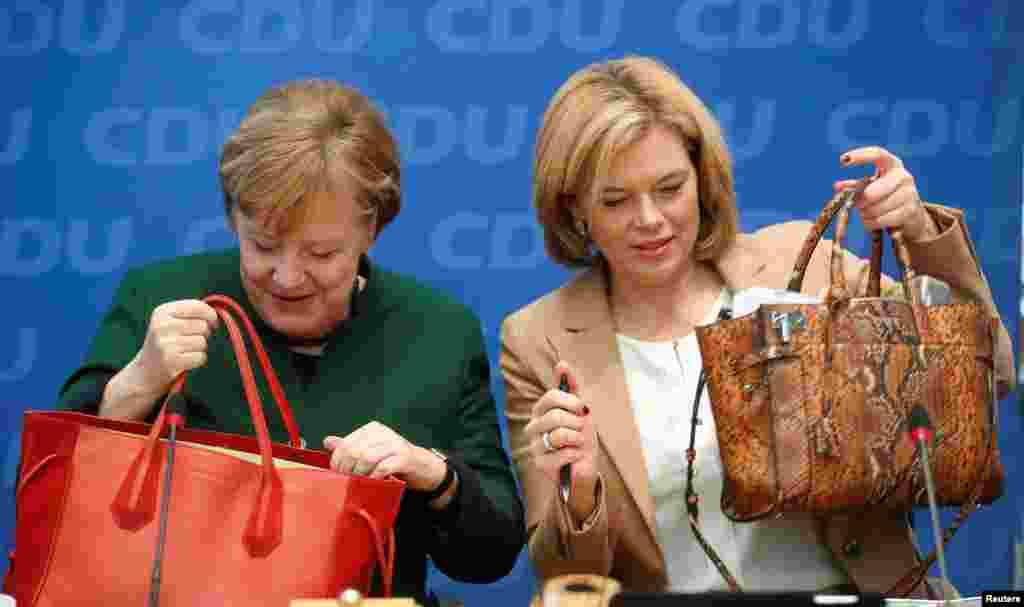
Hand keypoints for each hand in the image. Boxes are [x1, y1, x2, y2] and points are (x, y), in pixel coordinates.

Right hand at [131, 299, 219, 392]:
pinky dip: (198, 360)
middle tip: (189, 341)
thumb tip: (216, 317)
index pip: (197, 307)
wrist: (145, 371)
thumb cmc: (166, 342)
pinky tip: (185, 361)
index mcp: (162, 312)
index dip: (210, 315)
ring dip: (200, 348)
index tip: (211, 322)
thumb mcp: (171, 321)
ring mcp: (165, 344)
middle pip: (202, 326)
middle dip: (203, 334)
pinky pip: (201, 357)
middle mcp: (161, 326)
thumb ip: (193, 313)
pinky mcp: (170, 361)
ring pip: (202, 342)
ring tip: (185, 351)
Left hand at [323, 422, 445, 492]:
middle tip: (347, 483)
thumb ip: (350, 447)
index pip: (346, 444)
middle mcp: (383, 432)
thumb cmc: (394, 461)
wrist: (423, 468)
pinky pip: (383, 467)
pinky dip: (374, 478)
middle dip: (347, 470)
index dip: (337, 462)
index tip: (337, 476)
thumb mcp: (370, 452)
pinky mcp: (405, 457)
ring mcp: (395, 443)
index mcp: (372, 429)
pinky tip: (373, 483)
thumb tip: (328, 441)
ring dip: (360, 474)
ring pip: (367, 457)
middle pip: (355, 450)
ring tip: (359, 484)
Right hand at [523, 361, 598, 522]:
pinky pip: (562, 454)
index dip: (573, 402)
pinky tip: (576, 456)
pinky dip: (575, 454)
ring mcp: (534, 445)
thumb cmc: (580, 437)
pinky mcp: (539, 463)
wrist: (584, 466)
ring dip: (577, 439)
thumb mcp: (580, 410)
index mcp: (541, 410)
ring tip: (578, 444)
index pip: (552, 396)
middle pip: (556, 416)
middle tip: (581, 431)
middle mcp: (533, 426)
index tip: (583, 410)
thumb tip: (561, 363)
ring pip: (559, 435)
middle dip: (577, 424)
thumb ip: (571, 388)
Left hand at [835, 146, 936, 241]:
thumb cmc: (885, 195)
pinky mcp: (910, 211)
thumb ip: (854, 186)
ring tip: (866, 212)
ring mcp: (909, 193)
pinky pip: (880, 220)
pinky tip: (871, 220)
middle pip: (871, 192)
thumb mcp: (871, 186)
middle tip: (858, 204)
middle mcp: (903, 176)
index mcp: (892, 164)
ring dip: (865, 213)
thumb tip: (837, 187)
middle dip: (860, 201)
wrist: (911, 212)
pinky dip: (870, 223)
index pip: (877, 154)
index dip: (860, 156)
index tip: (842, 160)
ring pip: (874, 208)